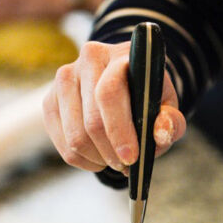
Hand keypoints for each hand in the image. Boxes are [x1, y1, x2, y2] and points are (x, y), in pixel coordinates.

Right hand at [42, 40, 185, 171]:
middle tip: (127, 166)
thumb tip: (160, 133)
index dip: (119, 130)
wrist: (125, 82)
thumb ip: (172, 121)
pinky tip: (98, 159)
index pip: (109, 94)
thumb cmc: (149, 97)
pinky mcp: (50, 98)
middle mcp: (87, 59)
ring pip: (74, 135)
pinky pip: (61, 142)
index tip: (131, 158)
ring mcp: (64, 78)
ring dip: (97, 158)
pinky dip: (82, 159)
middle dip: (110, 151)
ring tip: (116, 162)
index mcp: (120, 55)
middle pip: (91, 119)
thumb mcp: (167, 106)